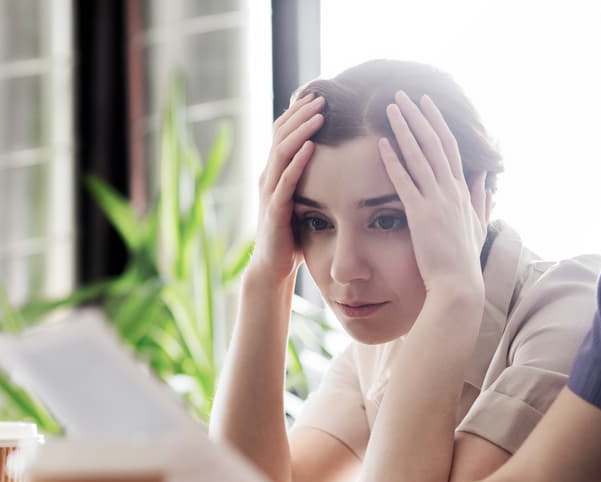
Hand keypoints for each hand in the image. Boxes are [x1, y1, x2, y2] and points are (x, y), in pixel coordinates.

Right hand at [250, 94, 324, 283]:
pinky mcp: (275, 210)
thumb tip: (333, 164)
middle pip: (280, 135)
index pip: (282, 133)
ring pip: (282, 152)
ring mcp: (269, 192)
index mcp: (273, 172)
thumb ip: (308, 182)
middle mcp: (267, 177)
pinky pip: (286, 180)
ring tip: (319, 114)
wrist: (272, 268)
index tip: (318, 95)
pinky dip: (298, 161)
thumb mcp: (300, 202)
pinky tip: (311, 146)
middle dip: (301, 114)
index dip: (297, 113)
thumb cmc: (290, 236)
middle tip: (321, 95)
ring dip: (301, 131)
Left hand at [379, 91, 487, 302]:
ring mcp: (436, 201)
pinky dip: (394, 161)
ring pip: (419, 156)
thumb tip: (484, 175)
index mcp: (462, 191)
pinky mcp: (420, 214)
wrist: (458, 284)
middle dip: (418, 116)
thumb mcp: (477, 224)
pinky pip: (405, 181)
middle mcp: (451, 190)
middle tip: (403, 95)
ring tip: (391, 108)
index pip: (450, 148)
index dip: (437, 123)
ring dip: (404, 129)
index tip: (426, 103)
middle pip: (434, 143)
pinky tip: (383, 143)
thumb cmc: (464, 260)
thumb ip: (480, 197)